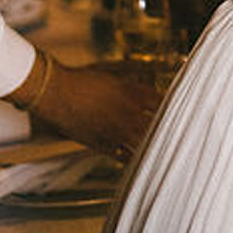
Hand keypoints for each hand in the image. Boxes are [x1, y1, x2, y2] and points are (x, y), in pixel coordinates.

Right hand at [27, 60, 161, 159]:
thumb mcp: (114, 76)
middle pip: (158, 127)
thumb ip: (134, 84)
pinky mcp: (104, 145)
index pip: (164, 103)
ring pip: (145, 145)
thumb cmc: (83, 80)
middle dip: (167, 129)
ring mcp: (118, 132)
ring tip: (160, 148)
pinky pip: (125, 156)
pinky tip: (138, 156)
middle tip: (174, 133)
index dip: (171, 107)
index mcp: (135, 93)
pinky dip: (133, 156)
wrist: (57, 92)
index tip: (176, 110)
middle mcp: (130, 114)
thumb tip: (149, 89)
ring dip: (152, 145)